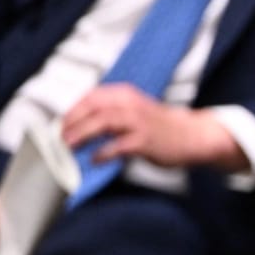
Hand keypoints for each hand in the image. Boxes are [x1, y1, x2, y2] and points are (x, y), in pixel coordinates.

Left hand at [61, 85, 247, 171]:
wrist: (193, 136)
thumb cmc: (161, 126)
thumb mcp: (135, 110)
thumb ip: (111, 112)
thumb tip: (81, 124)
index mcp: (125, 95)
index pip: (90, 97)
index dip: (73, 110)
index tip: (62, 123)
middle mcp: (130, 105)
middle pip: (92, 108)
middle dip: (72, 122)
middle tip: (61, 137)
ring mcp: (139, 123)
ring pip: (103, 122)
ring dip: (82, 134)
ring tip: (70, 146)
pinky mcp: (145, 141)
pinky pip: (118, 146)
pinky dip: (103, 152)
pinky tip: (95, 159)